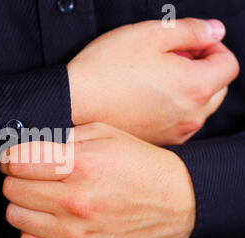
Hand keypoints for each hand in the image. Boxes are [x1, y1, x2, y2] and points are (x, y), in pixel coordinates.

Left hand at [0, 123, 195, 237]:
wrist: (175, 204)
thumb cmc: (140, 167)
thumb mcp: (104, 135)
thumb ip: (62, 137)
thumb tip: (27, 145)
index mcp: (82, 165)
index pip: (18, 162)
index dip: (11, 157)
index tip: (15, 159)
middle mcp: (76, 201)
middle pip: (12, 189)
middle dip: (17, 179)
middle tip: (31, 177)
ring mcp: (75, 233)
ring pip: (15, 216)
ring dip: (23, 204)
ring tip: (42, 198)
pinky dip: (32, 230)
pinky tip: (48, 219)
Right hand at [68, 18, 239, 145]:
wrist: (73, 103)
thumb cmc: (105, 69)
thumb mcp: (150, 34)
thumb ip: (191, 30)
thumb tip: (215, 31)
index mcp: (195, 87)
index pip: (229, 64)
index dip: (213, 46)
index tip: (190, 43)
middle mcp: (190, 115)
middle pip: (218, 88)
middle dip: (203, 69)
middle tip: (172, 59)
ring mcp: (174, 132)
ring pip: (199, 107)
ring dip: (188, 89)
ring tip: (156, 78)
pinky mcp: (158, 141)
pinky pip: (179, 122)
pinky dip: (173, 108)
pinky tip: (147, 97)